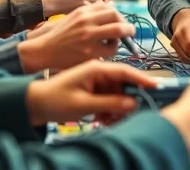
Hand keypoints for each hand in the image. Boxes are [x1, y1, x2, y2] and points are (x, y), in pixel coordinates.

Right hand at [18, 3, 135, 72]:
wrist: (44, 50)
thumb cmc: (60, 35)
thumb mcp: (73, 17)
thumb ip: (90, 14)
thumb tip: (112, 12)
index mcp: (82, 11)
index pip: (109, 7)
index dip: (118, 15)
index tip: (121, 22)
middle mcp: (86, 21)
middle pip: (116, 17)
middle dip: (126, 24)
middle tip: (129, 31)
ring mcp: (88, 37)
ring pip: (118, 31)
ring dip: (124, 37)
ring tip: (121, 41)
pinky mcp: (89, 52)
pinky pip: (111, 50)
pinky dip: (114, 50)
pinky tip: (109, 52)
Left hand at [25, 60, 156, 125]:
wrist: (34, 103)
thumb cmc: (55, 100)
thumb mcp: (84, 104)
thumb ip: (110, 102)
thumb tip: (133, 103)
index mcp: (96, 68)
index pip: (125, 71)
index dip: (142, 79)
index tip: (156, 86)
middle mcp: (98, 72)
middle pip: (123, 85)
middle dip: (125, 102)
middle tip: (119, 118)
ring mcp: (95, 81)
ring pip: (117, 94)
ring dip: (116, 109)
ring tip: (105, 121)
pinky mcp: (93, 90)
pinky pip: (109, 99)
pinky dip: (108, 110)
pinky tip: (101, 119)